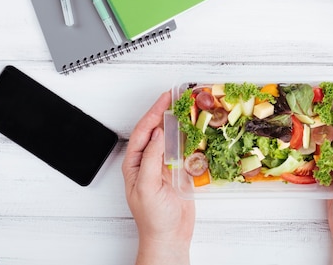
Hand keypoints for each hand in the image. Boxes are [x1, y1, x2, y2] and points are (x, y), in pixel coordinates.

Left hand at [122, 91, 194, 264]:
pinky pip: (184, 149)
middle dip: (166, 112)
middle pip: (156, 129)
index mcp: (135, 163)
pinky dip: (190, 137)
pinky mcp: (179, 171)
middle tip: (178, 96)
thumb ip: (151, 158)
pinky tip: (196, 128)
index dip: (154, 112)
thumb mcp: (147, 186)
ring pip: (171, 137)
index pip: (143, 131)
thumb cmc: (153, 218)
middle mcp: (148, 161)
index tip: (165, 99)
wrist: (170, 237)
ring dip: (179, 122)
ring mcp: (164, 165)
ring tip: (188, 107)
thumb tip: (158, 133)